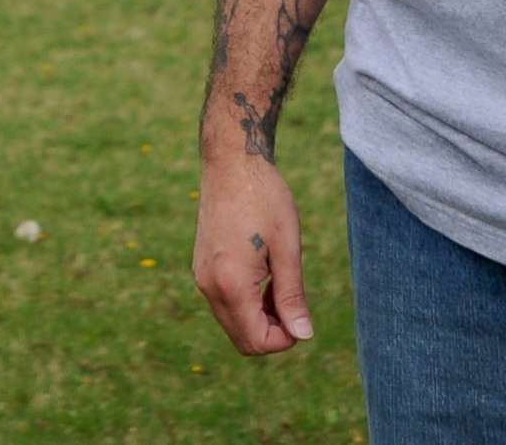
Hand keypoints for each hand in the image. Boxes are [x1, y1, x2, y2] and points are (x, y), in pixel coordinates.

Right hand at [194, 156, 316, 354]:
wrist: (231, 162)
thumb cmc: (264, 198)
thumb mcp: (287, 247)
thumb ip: (292, 295)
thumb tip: (303, 335)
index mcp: (231, 284)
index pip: (257, 341)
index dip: (286, 338)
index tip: (302, 313)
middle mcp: (210, 286)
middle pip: (242, 339)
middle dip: (273, 332)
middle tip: (294, 302)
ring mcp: (202, 277)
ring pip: (233, 323)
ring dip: (260, 318)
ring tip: (281, 284)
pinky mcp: (202, 267)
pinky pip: (224, 303)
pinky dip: (246, 303)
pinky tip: (265, 276)